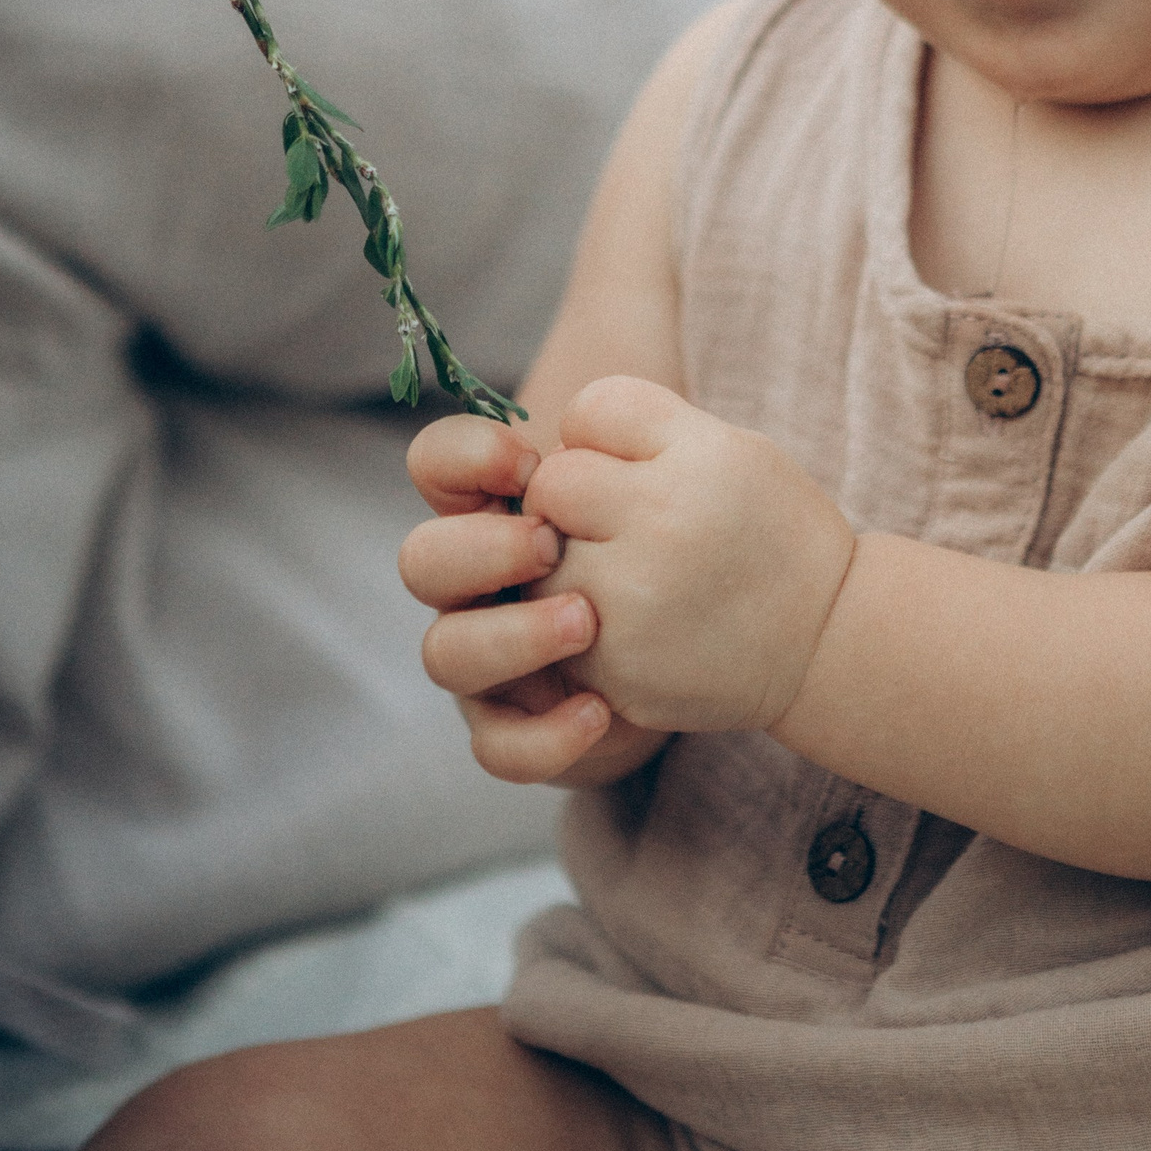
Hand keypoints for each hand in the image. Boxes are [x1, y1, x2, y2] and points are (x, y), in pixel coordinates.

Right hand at [402, 413, 664, 784]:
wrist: (729, 637)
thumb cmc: (679, 543)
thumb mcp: (660, 477)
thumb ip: (622, 437)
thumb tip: (597, 404)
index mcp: (499, 509)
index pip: (435, 466)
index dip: (463, 458)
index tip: (530, 462)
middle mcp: (477, 584)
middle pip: (421, 561)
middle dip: (479, 550)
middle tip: (549, 544)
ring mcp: (490, 658)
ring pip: (445, 655)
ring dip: (510, 636)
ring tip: (587, 623)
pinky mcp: (521, 727)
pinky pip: (496, 746)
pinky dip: (542, 734)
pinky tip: (602, 710)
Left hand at [527, 377, 856, 735]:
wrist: (827, 642)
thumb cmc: (769, 532)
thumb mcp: (733, 447)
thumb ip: (640, 427)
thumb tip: (544, 454)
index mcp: (698, 459)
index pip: (588, 412)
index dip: (602, 441)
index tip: (639, 471)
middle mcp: (661, 525)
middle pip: (551, 486)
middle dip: (573, 502)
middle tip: (626, 528)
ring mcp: (632, 604)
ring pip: (540, 561)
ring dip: (571, 566)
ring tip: (635, 581)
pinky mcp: (615, 668)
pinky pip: (553, 628)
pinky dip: (582, 627)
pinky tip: (641, 627)